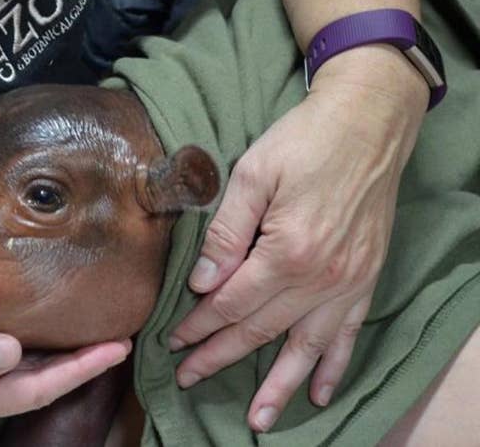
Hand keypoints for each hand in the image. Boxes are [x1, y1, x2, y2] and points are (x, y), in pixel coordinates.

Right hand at [0, 310, 131, 431]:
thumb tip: (14, 351)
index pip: (33, 389)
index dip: (78, 371)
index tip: (116, 347)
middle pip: (34, 383)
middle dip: (77, 364)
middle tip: (116, 336)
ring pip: (18, 372)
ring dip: (55, 354)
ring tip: (88, 331)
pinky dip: (23, 343)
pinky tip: (32, 324)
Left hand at [169, 45, 428, 431]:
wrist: (368, 123)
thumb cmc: (303, 141)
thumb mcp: (254, 174)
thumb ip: (226, 231)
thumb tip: (204, 281)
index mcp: (286, 253)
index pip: (230, 303)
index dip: (198, 325)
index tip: (172, 341)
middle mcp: (320, 278)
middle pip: (259, 330)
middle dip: (219, 357)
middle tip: (188, 378)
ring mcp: (347, 283)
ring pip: (304, 347)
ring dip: (279, 385)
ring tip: (258, 419)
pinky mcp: (365, 279)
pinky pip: (347, 335)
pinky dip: (332, 366)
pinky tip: (319, 392)